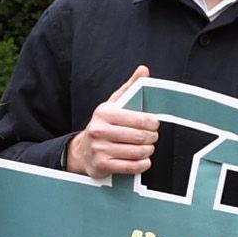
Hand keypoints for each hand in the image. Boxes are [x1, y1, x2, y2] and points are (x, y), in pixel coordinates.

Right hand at [67, 65, 161, 180]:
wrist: (83, 150)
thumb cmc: (103, 125)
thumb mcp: (113, 104)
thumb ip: (130, 87)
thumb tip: (144, 70)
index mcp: (104, 113)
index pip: (139, 119)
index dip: (153, 123)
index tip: (155, 124)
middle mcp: (99, 130)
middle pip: (140, 136)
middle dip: (152, 137)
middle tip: (152, 137)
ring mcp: (100, 149)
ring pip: (137, 152)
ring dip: (148, 151)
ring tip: (148, 148)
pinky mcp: (102, 166)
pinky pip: (131, 167)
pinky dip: (142, 164)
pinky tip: (143, 160)